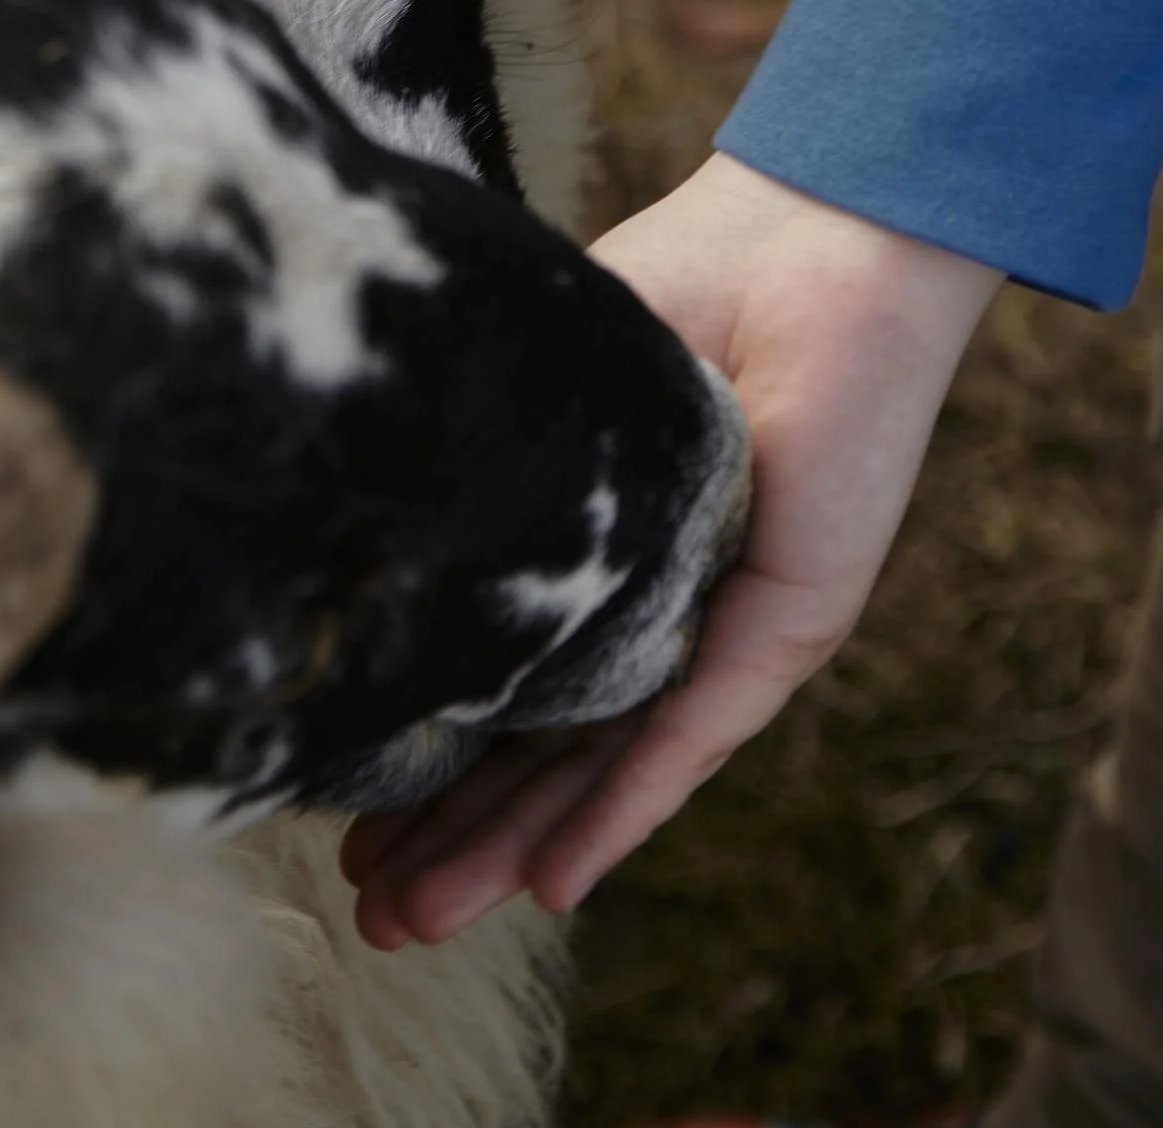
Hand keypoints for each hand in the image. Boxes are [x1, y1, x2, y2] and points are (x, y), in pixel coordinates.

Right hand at [342, 151, 998, 949]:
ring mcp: (725, 630)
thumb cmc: (697, 278)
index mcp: (608, 558)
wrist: (824, 239)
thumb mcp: (555, 385)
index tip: (338, 820)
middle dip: (451, 837)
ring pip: (604, 767)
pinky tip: (557, 883)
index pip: (505, 680)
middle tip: (363, 914)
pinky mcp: (787, 626)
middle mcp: (665, 613)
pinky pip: (693, 734)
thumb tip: (355, 501)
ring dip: (515, 848)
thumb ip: (486, 459)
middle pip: (543, 752)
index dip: (427, 754)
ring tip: (421, 922)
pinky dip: (623, 808)